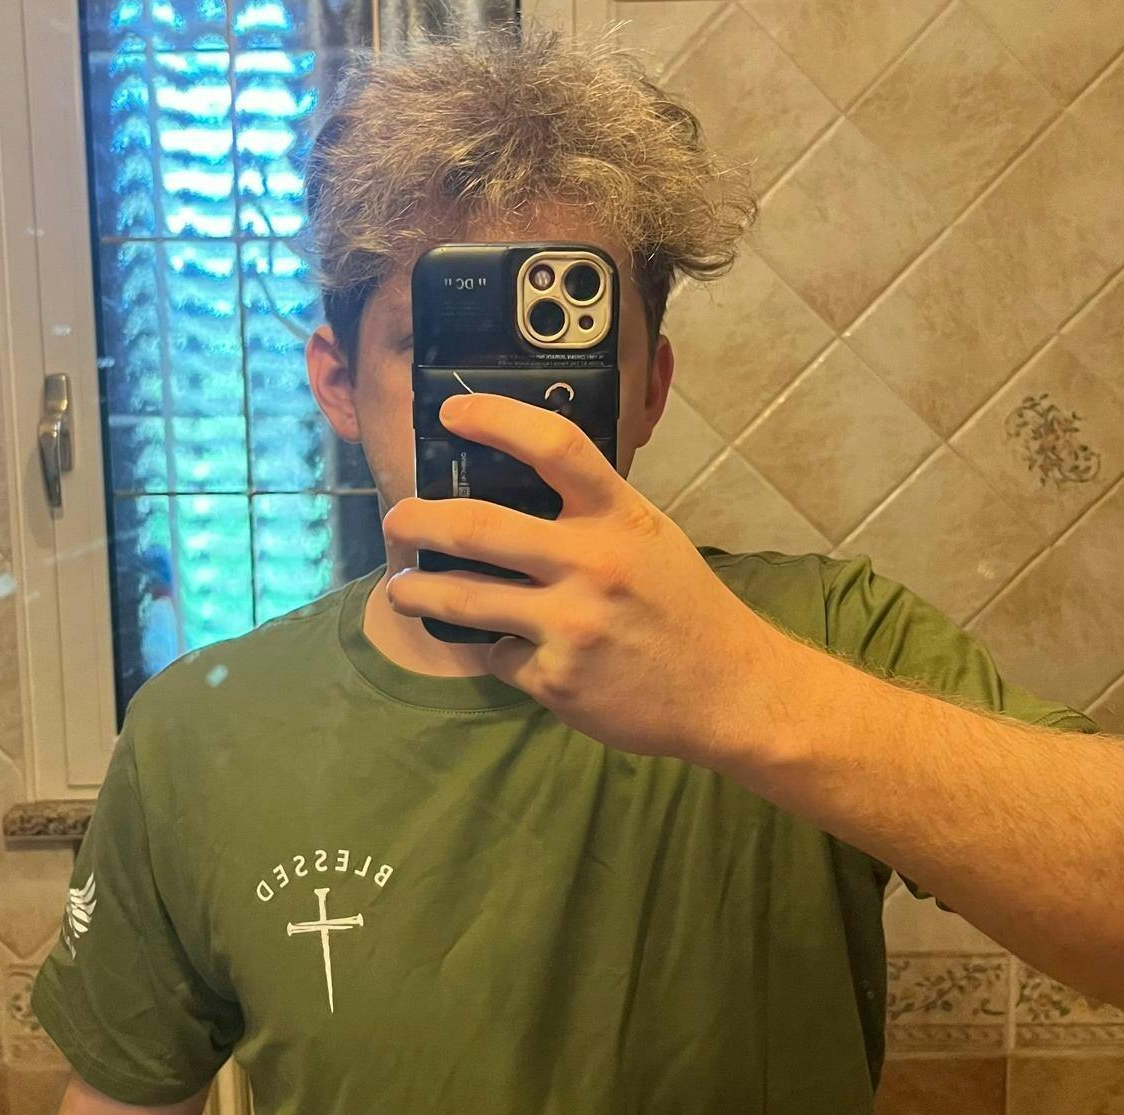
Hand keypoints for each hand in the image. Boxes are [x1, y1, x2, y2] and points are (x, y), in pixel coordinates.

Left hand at [384, 392, 799, 764]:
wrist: (728, 692)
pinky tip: (513, 651)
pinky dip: (499, 651)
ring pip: (462, 599)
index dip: (493, 418)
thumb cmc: (684, 609)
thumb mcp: (651, 538)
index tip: (451, 412)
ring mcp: (571, 624)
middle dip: (414, 522)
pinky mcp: (557, 679)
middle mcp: (592, 563)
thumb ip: (591, 515)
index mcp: (619, 517)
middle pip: (474, 526)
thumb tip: (512, 492)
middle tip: (395, 522)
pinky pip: (499, 656)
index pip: (553, 445)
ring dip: (415, 592)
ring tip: (399, 589)